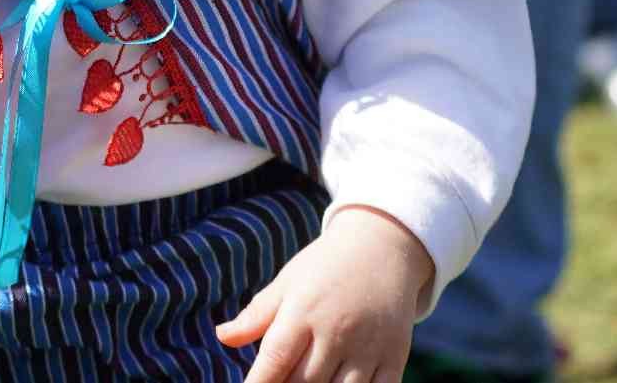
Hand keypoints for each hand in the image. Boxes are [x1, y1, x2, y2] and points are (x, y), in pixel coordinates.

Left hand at [216, 207, 435, 382]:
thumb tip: (222, 336)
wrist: (383, 248)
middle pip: (304, 382)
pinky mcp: (394, 357)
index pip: (276, 358)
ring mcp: (369, 347)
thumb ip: (257, 313)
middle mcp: (336, 330)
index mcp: (304, 309)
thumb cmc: (326, 267)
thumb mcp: (289, 281)